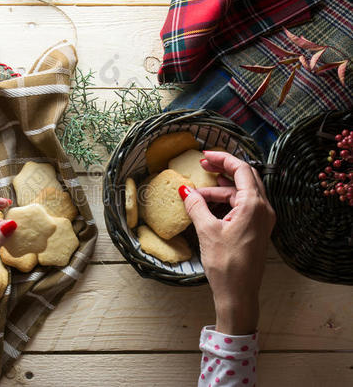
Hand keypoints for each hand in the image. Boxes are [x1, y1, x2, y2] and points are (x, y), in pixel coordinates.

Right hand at [179, 151, 275, 334]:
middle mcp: (263, 209)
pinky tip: (208, 205)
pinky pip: (242, 206)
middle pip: (245, 178)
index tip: (205, 155)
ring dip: (220, 188)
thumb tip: (185, 190)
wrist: (239, 293)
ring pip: (242, 193)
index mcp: (254, 205)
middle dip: (222, 169)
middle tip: (202, 166)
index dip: (222, 159)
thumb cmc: (226, 264)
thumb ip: (196, 206)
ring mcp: (262, 219)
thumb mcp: (207, 231)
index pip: (241, 169)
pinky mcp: (256, 229)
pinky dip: (225, 201)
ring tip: (198, 191)